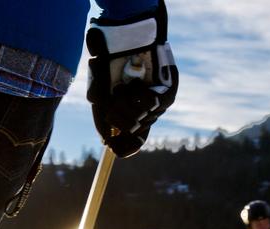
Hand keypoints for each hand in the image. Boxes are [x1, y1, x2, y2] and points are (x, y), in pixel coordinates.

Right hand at [85, 0, 177, 157]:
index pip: (133, 141)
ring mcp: (160, 104)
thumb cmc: (111, 64)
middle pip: (134, 133)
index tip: (114, 147)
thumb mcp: (100, 92)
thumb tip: (106, 138)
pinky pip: (152, 106)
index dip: (126, 148)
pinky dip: (139, 97)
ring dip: (126, 105)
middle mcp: (148, 111)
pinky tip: (136, 85)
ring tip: (124, 87)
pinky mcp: (169, 94)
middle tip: (112, 103)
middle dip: (118, 120)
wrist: (124, 40)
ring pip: (142, 121)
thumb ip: (102, 114)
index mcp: (132, 113)